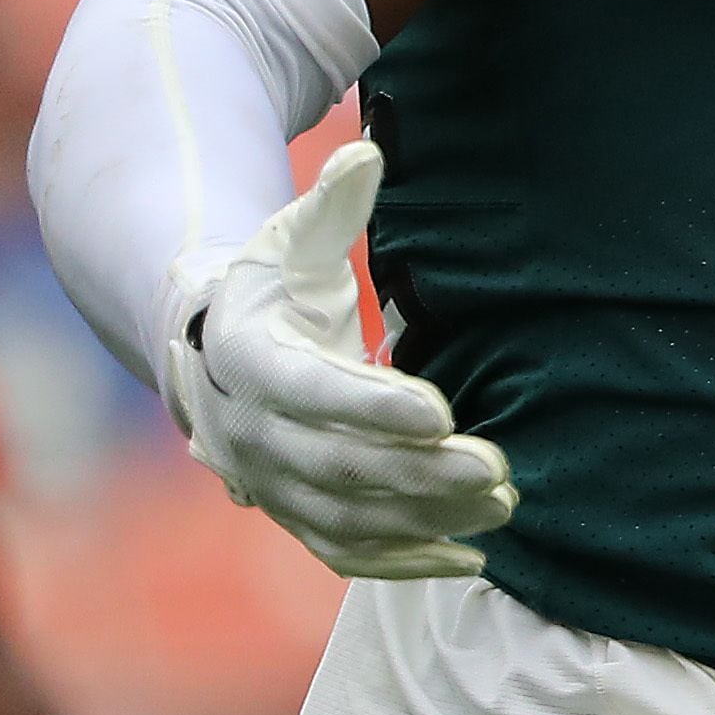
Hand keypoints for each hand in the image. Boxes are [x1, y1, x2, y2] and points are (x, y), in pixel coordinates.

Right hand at [163, 141, 514, 577]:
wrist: (212, 355)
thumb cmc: (269, 286)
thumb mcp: (289, 237)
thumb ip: (330, 203)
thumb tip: (367, 152)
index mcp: (248, 360)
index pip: (312, 392)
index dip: (374, 406)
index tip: (443, 410)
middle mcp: (251, 435)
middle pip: (339, 466)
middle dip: (419, 474)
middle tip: (496, 469)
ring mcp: (270, 486)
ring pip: (348, 517)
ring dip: (425, 520)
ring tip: (502, 504)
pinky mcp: (295, 517)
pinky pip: (346, 553)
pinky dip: (405, 563)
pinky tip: (468, 558)